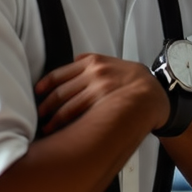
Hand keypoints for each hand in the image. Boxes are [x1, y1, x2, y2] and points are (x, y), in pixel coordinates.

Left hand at [34, 53, 165, 134]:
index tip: (37, 93)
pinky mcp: (105, 104)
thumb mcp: (114, 61)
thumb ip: (94, 61)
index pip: (60, 73)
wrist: (154, 93)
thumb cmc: (135, 79)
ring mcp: (99, 89)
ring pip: (68, 106)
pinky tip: (62, 131)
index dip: (45, 85)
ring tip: (47, 128)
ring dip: (54, 119)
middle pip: (61, 92)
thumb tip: (74, 60)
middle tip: (39, 115)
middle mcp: (94, 73)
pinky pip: (80, 116)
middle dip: (46, 106)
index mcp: (93, 62)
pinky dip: (67, 124)